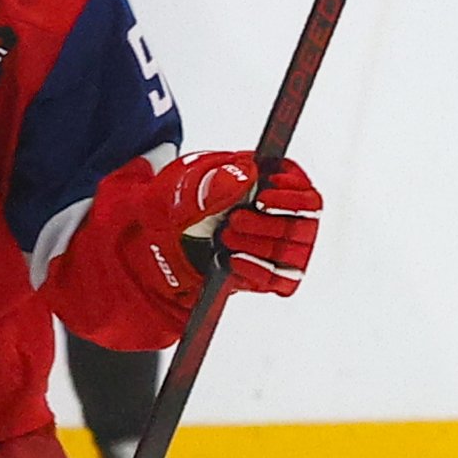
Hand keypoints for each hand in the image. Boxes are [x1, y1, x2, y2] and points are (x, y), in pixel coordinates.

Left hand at [117, 153, 322, 310]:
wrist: (153, 242)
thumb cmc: (171, 206)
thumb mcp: (176, 191)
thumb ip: (208, 183)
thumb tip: (244, 177)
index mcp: (265, 183)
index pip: (304, 188)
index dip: (294, 191)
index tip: (264, 194)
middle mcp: (279, 215)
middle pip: (304, 222)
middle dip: (269, 222)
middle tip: (234, 221)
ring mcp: (275, 246)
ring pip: (295, 251)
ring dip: (263, 245)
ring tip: (227, 239)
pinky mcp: (267, 275)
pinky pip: (283, 280)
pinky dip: (260, 272)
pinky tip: (233, 261)